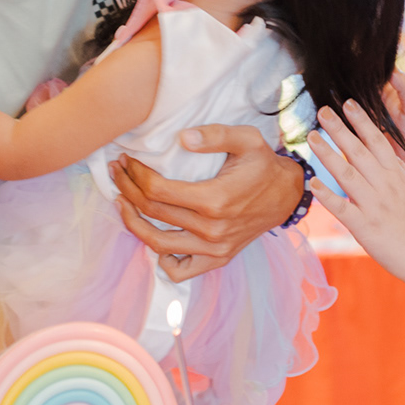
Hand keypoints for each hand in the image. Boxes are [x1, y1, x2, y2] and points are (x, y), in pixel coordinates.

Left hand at [110, 124, 303, 280]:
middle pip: (152, 213)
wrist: (286, 195)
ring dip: (132, 223)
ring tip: (121, 202)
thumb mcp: (247, 138)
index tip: (127, 161)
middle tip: (117, 173)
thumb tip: (183, 138)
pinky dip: (161, 258)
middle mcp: (212, 228)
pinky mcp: (218, 259)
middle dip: (127, 190)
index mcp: (215, 199)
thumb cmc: (263, 164)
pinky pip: (179, 270)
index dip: (135, 174)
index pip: (157, 190)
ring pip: (157, 243)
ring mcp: (214, 248)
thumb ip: (215, 135)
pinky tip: (154, 235)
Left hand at [309, 101, 404, 288]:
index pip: (378, 142)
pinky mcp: (365, 228)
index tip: (348, 103)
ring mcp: (375, 206)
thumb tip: (388, 155)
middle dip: (340, 129)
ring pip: (346, 174)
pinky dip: (327, 195)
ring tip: (311, 137)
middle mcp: (386, 187)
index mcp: (398, 177)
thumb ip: (400, 173)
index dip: (362, 121)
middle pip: (359, 152)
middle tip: (322, 110)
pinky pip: (342, 208)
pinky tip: (313, 183)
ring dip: (327, 154)